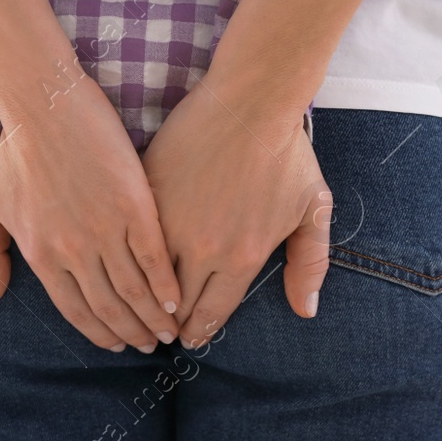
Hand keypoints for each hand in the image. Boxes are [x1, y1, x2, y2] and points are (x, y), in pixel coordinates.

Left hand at [0, 77, 181, 352]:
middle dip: (131, 332)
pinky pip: (154, 257)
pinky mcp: (134, 206)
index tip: (115, 344)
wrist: (45, 106)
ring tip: (169, 330)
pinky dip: (166, 283)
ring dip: (153, 316)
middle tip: (150, 345)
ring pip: (134, 289)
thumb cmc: (13, 152)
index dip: (97, 331)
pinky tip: (177, 299)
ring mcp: (105, 230)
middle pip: (108, 307)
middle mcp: (73, 251)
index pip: (73, 309)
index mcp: (41, 255)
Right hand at [141, 82, 330, 346]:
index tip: (190, 338)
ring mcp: (169, 225)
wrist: (249, 101)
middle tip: (162, 330)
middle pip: (175, 304)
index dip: (199, 331)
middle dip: (168, 322)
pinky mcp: (145, 199)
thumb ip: (310, 263)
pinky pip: (133, 241)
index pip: (212, 313)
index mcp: (241, 257)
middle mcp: (202, 250)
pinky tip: (128, 265)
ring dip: (144, 296)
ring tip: (141, 305)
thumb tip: (307, 311)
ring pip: (148, 278)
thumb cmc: (285, 154)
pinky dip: (131, 257)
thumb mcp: (313, 209)